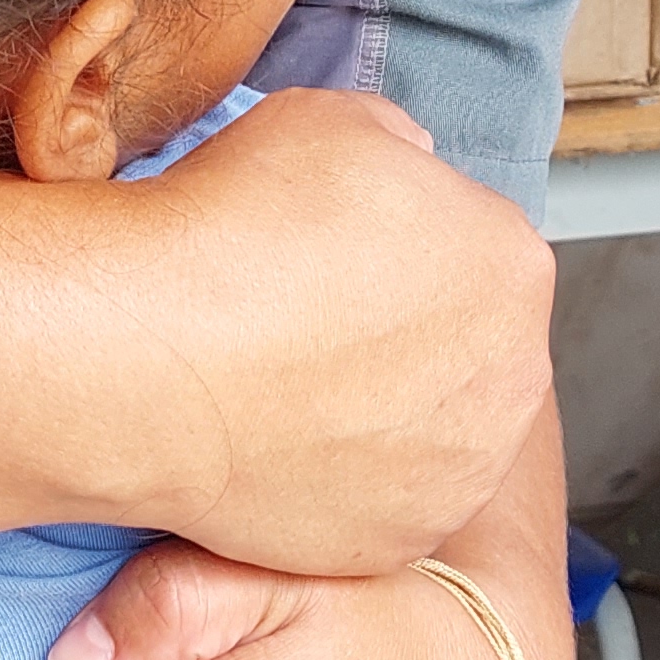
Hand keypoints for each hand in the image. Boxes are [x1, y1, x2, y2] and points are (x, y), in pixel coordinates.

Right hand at [99, 90, 551, 573]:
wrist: (146, 356)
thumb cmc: (228, 233)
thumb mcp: (328, 120)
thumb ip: (396, 144)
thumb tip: (403, 170)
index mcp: (512, 262)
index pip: (472, 247)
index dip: (397, 244)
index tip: (335, 254)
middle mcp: (513, 375)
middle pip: (466, 345)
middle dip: (404, 333)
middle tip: (312, 324)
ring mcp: (461, 470)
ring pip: (432, 430)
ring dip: (381, 409)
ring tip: (290, 387)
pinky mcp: (400, 539)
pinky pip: (380, 500)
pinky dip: (339, 478)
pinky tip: (277, 443)